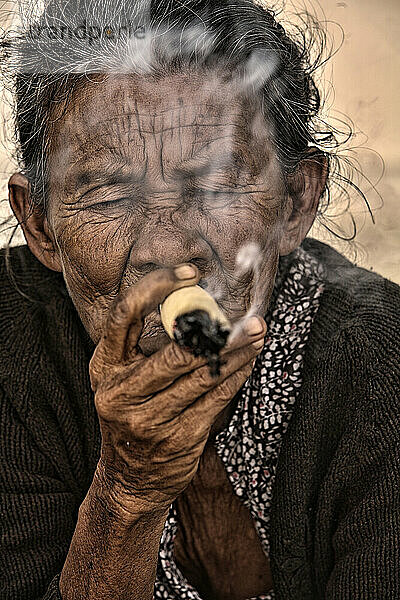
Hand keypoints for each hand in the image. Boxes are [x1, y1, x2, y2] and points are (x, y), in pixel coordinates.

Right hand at [89, 264, 265, 516]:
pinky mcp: (177, 439)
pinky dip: (235, 376)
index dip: (157, 288)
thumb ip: (145, 347)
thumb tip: (195, 305)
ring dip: (237, 352)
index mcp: (105, 367)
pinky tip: (249, 362)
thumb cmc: (133, 415)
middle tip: (248, 317)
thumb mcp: (124, 380)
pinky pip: (215, 399)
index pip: (125, 315)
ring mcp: (148, 419)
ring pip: (202, 375)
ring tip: (258, 333)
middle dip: (219, 330)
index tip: (190, 275)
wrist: (129, 479)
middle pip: (176, 351)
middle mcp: (120, 392)